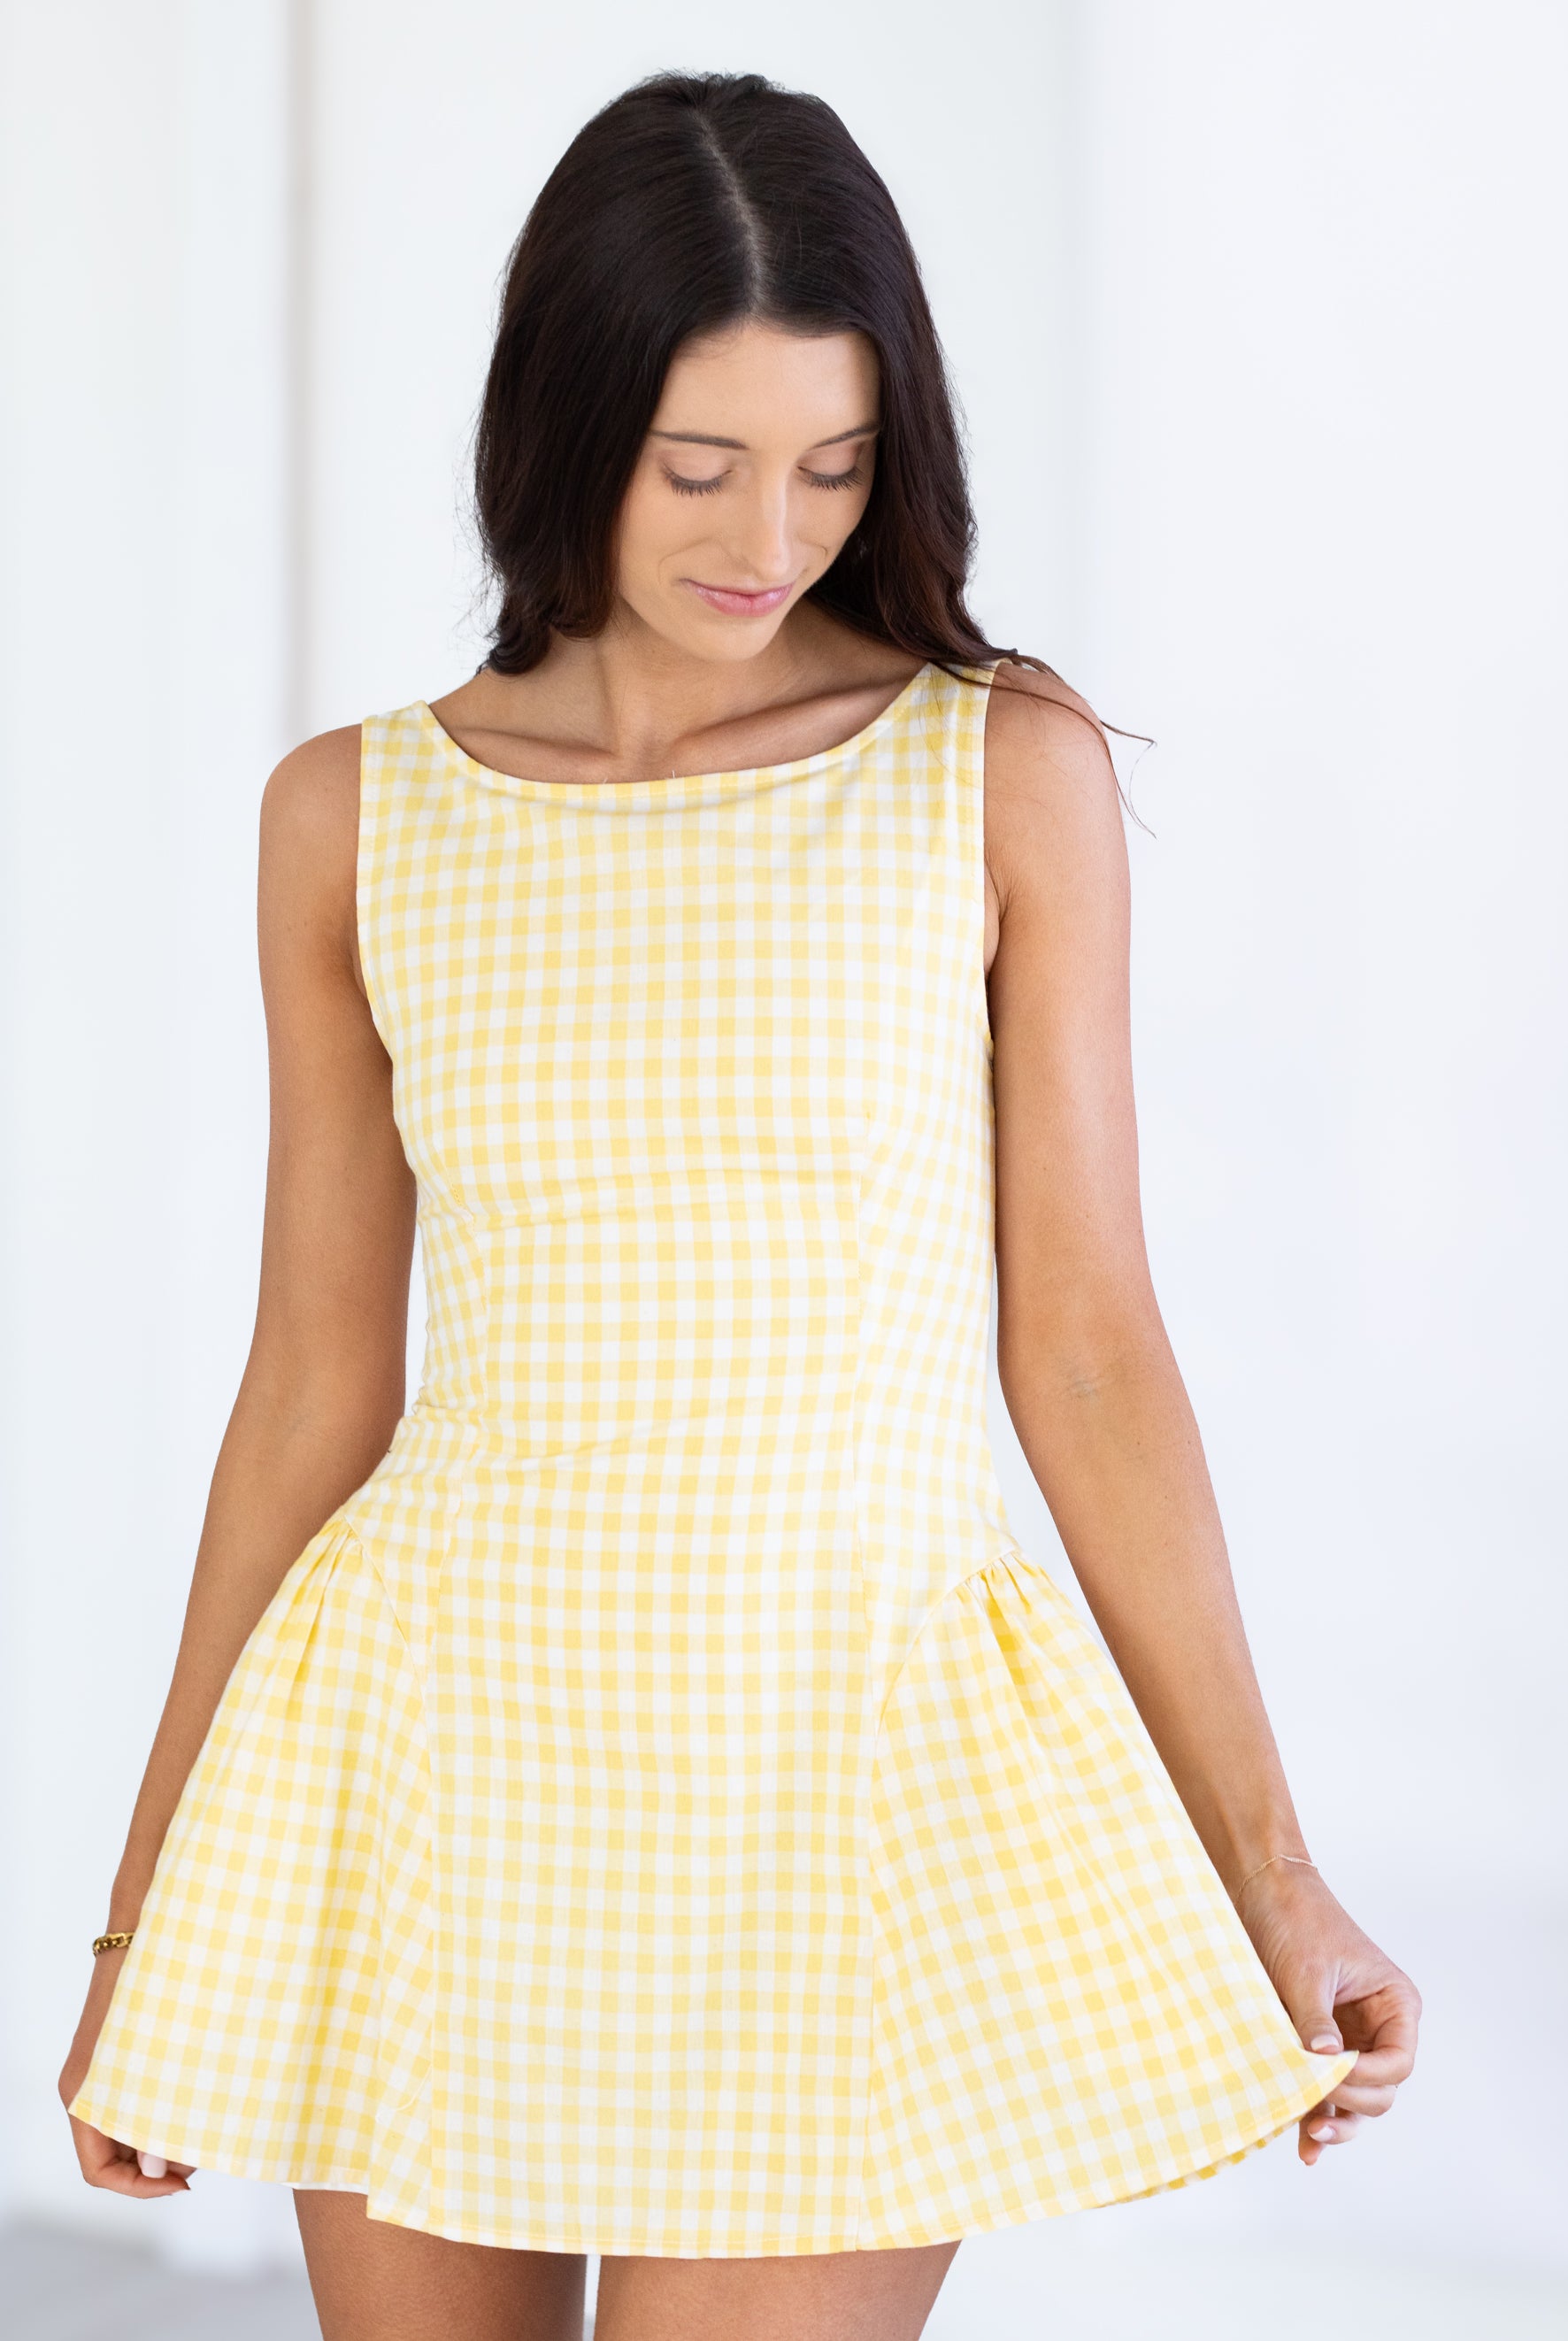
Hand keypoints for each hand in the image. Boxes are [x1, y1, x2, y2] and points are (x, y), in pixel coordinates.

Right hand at [58, 1946, 195, 2197]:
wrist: (147, 1925)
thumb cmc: (153, 1982)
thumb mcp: (157, 2059)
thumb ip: (155, 2117)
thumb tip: (157, 2170)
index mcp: (83, 2095)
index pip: (98, 2171)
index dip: (140, 2188)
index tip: (186, 2181)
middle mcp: (86, 2087)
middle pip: (114, 2153)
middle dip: (158, 2163)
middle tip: (205, 2149)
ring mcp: (103, 2070)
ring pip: (128, 2125)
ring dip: (164, 2134)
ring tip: (207, 2123)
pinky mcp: (123, 2053)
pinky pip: (136, 2097)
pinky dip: (164, 2107)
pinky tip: (200, 2096)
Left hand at [1234, 1861, 1419, 2165]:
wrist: (1262, 1890)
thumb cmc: (1296, 1919)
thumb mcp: (1307, 1971)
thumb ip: (1316, 2021)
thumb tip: (1323, 2065)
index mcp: (1394, 2004)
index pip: (1398, 2062)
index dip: (1369, 2078)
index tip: (1332, 2075)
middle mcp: (1379, 2027)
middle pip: (1381, 2089)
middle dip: (1351, 2103)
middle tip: (1314, 2107)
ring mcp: (1350, 2039)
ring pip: (1354, 2097)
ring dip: (1335, 2118)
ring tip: (1311, 2138)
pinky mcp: (1319, 2045)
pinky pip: (1325, 2089)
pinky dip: (1315, 2112)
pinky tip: (1304, 2144)